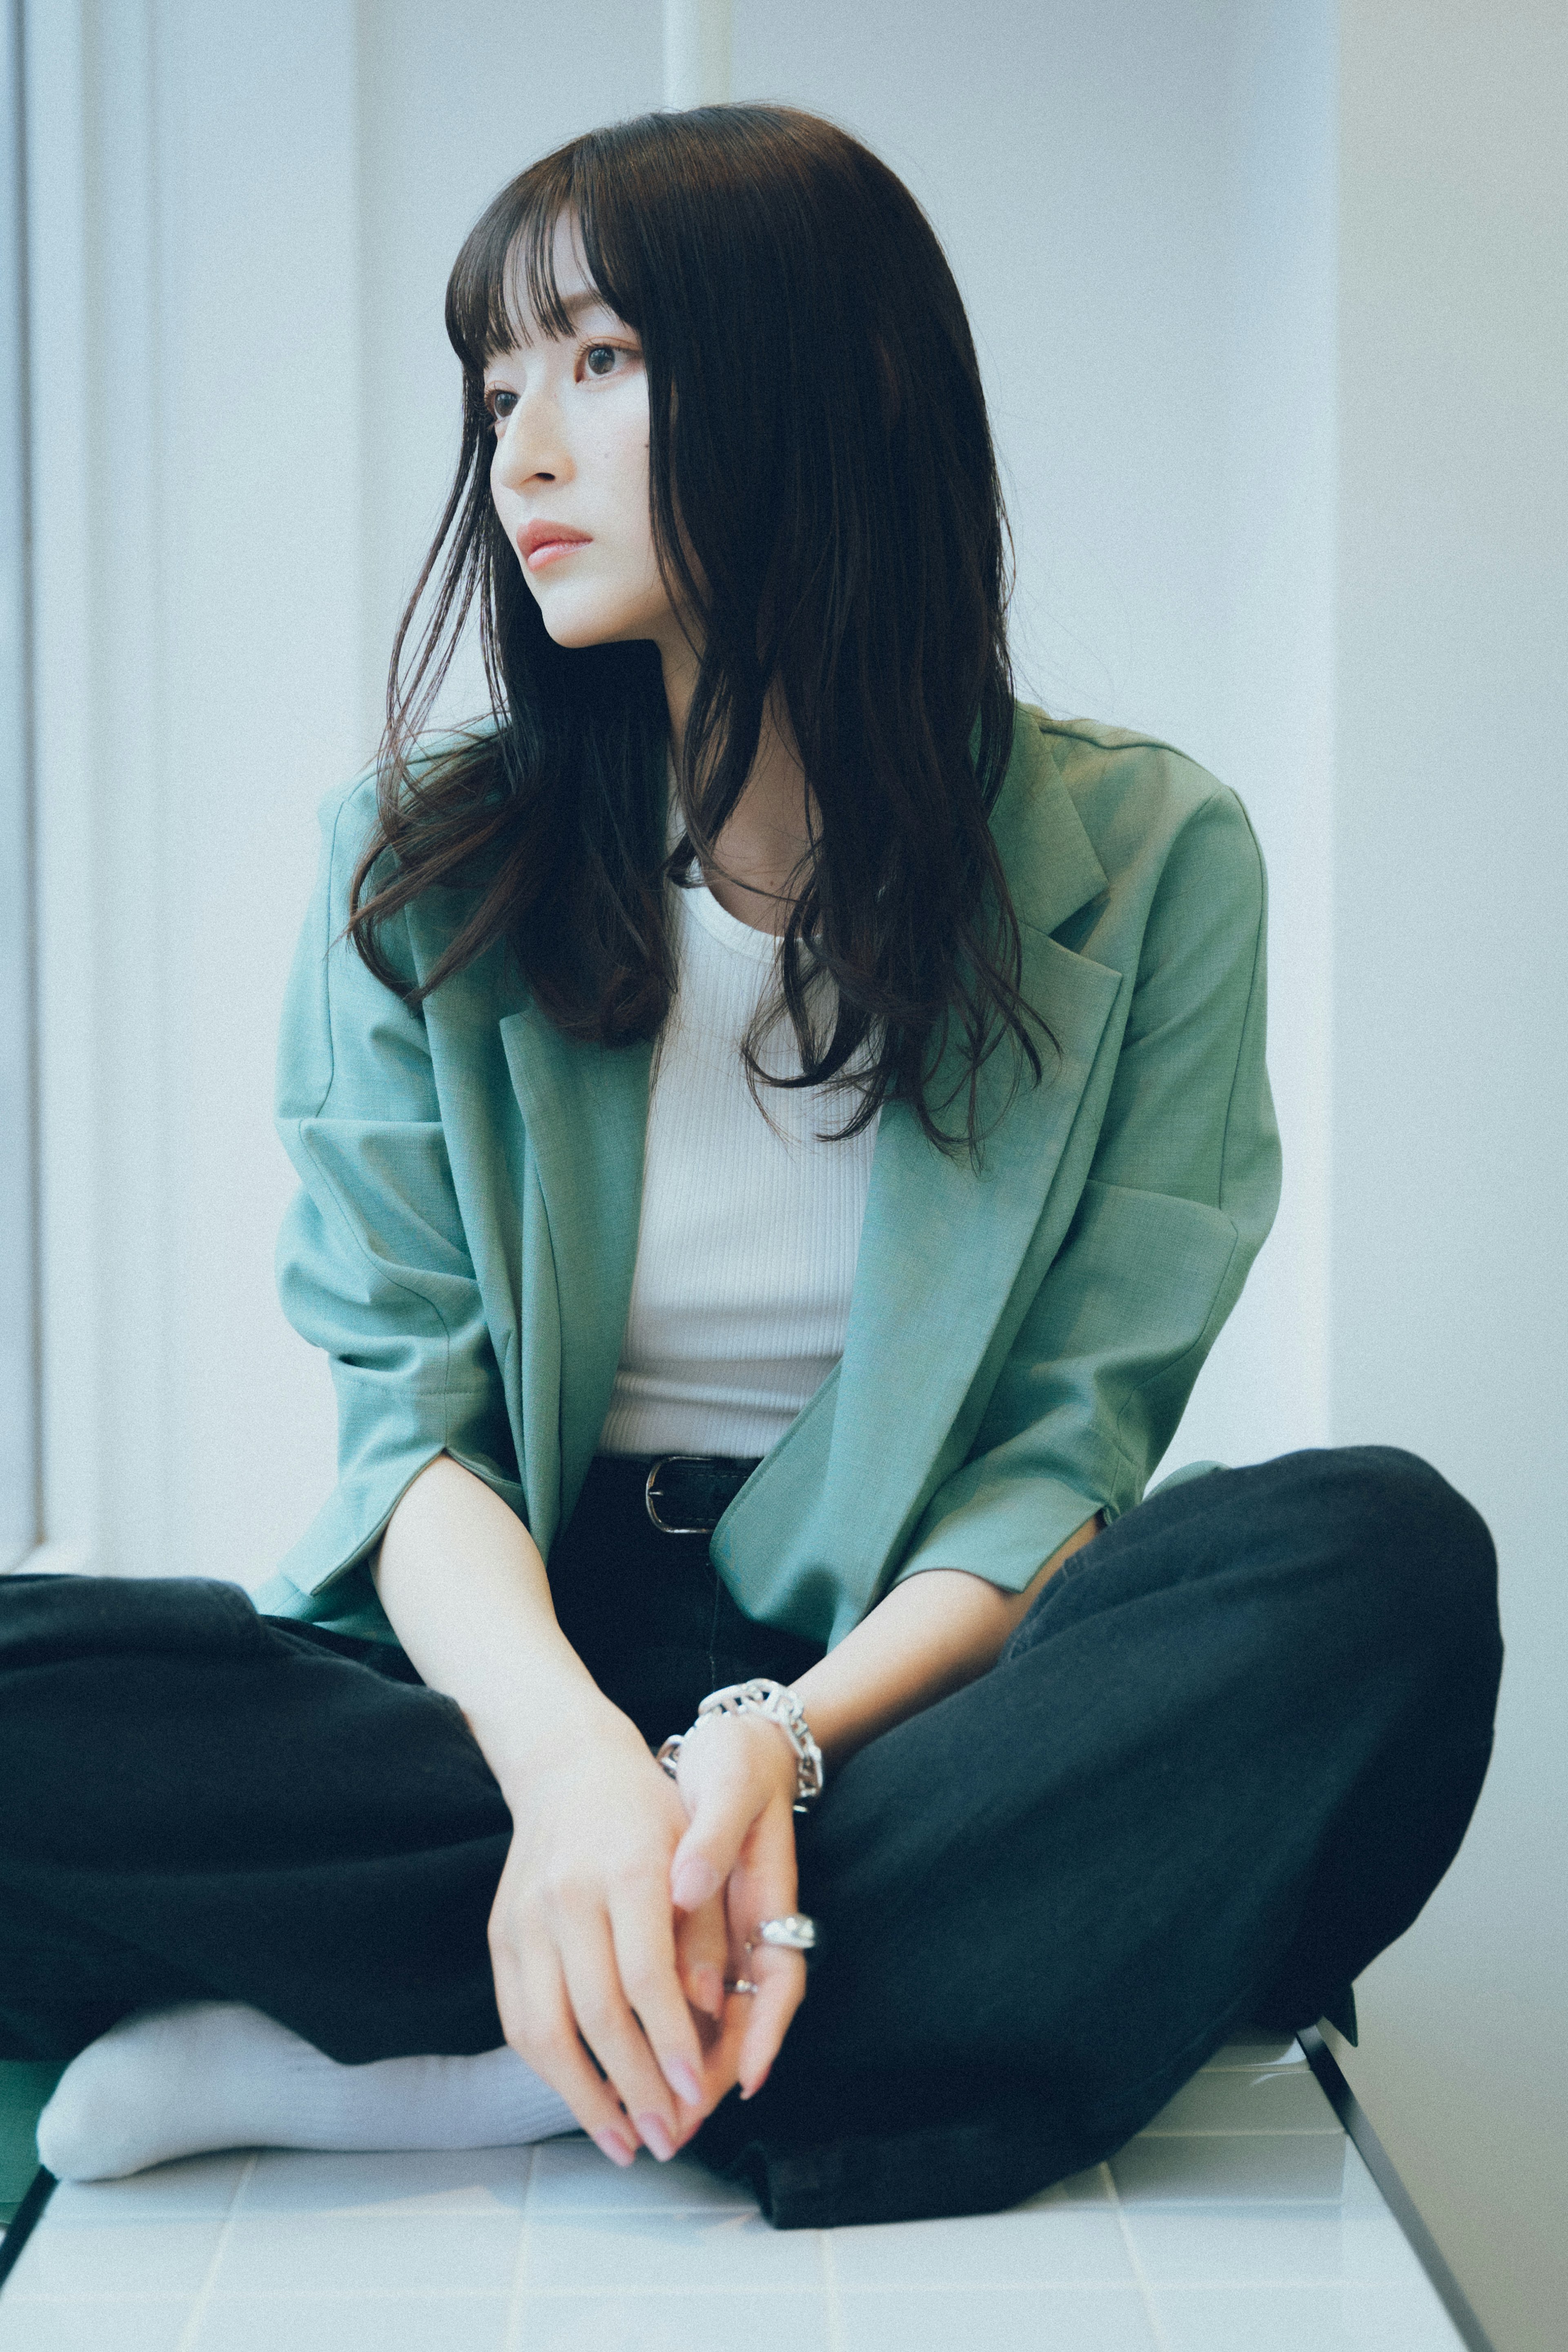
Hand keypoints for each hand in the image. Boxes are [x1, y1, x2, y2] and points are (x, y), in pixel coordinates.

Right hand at [488, 1700, 712, 2166]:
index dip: (671, 2042)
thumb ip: (705, 1932)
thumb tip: (710, 2018)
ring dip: (584, 2099)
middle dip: (634, 2088)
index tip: (698, 2094)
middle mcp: (567, 1896)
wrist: (568, 1765)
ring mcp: (524, 1918)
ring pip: (544, 2030)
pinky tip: (584, 2099)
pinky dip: (549, 2070)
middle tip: (667, 2139)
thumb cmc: (649, 1811)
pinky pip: (518, 2018)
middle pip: (595, 2014)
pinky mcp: (500, 1936)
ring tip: (624, 2143)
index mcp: (624, 1869)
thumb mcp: (697, 1849)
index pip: (645, 1975)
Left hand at [664, 1709, 806, 2132]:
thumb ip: (711, 1841)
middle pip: (747, 2019)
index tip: (747, 2077)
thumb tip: (684, 1889)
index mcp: (770, 1898)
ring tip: (647, 2115)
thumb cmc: (734, 1764)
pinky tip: (630, 2063)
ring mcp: (733, 1937)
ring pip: (718, 2020)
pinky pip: (695, 2000)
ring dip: (688, 2069)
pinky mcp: (705, 1935)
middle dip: (714, 2076)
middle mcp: (756, 1928)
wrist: (734, 1744)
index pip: (780, 1982)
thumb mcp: (728, 1788)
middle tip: (676, 2125)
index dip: (765, 2032)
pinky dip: (669, 2035)